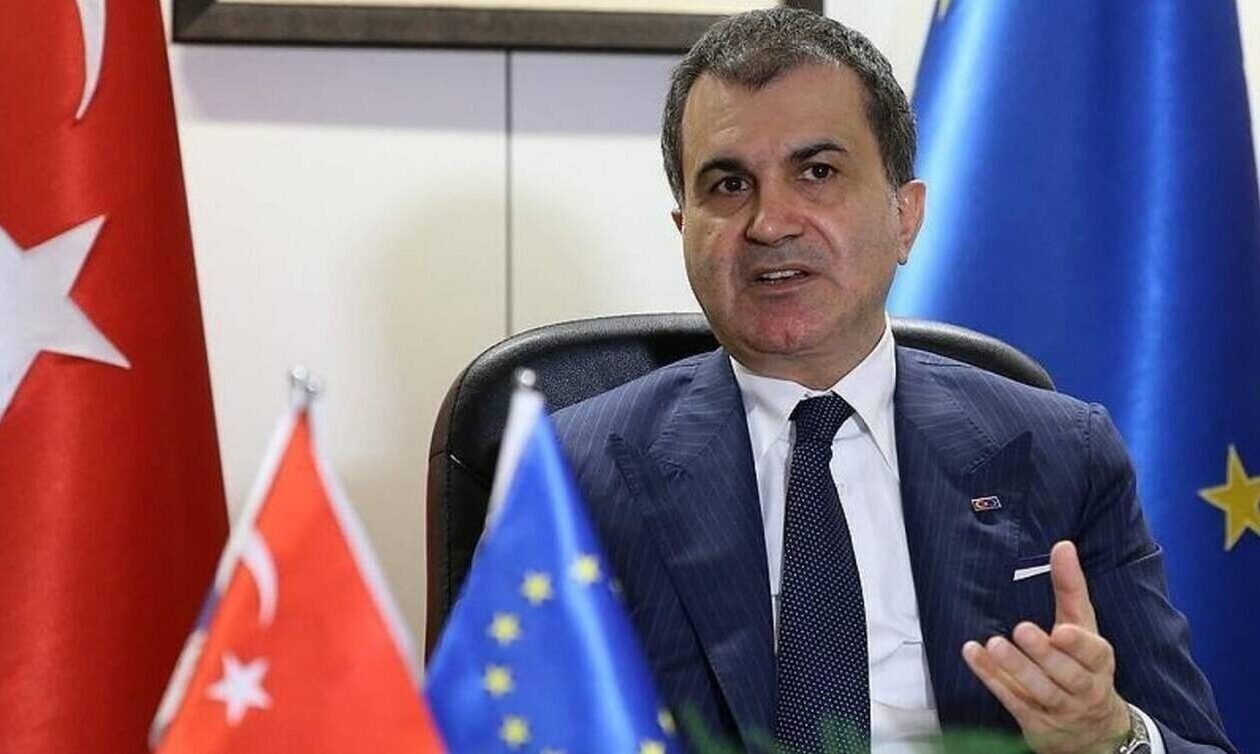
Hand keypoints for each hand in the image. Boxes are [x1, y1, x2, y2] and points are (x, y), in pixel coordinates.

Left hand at [961, 541, 1131, 753]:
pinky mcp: (1036, 722)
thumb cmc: (1084, 665)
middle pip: (1066, 673)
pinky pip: (1012, 699)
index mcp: (1098, 661)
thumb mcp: (1083, 628)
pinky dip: (991, 677)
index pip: (1093, 652)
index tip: (1062, 630)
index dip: (1079, 644)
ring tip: (994, 644)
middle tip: (1021, 629)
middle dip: (1044, 654)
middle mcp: (1084, 687)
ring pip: (1040, 690)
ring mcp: (1060, 708)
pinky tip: (973, 655)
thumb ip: (1070, 589)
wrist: (1094, 731)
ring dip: (1016, 667)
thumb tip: (1063, 545)